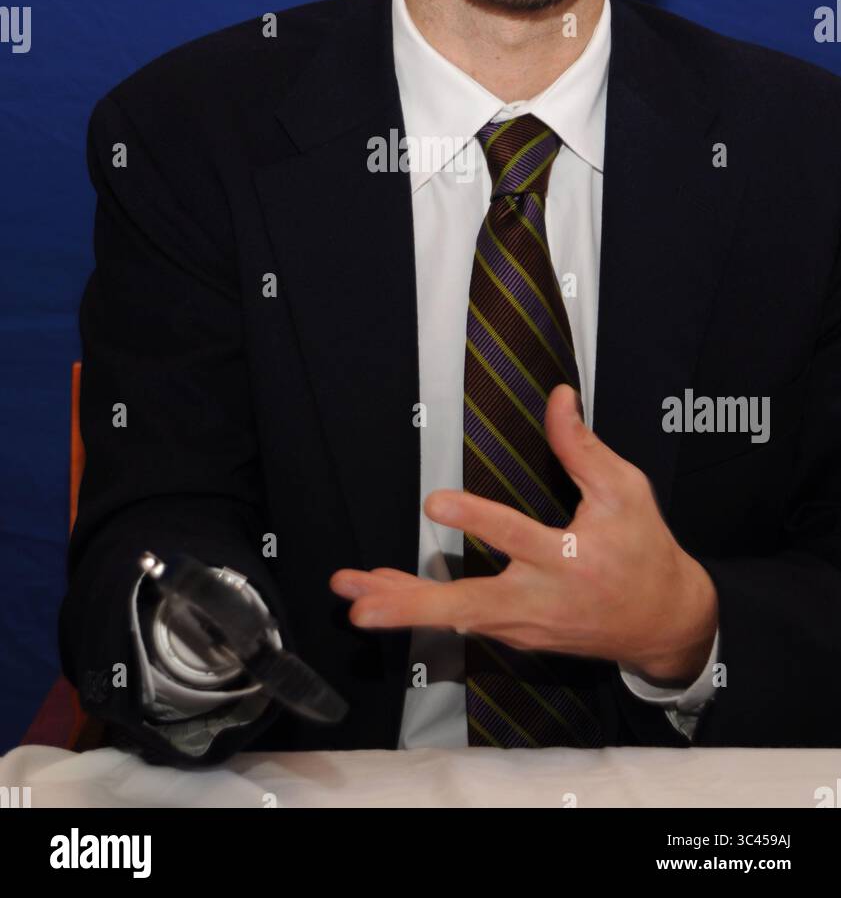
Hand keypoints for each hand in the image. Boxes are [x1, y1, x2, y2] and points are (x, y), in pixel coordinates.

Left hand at [330, 385, 718, 686]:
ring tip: (353, 590)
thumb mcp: (625, 491)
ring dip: (402, 604)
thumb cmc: (644, 550)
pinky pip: (461, 621)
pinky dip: (421, 608)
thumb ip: (583, 447)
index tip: (435, 502)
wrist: (664, 622)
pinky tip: (383, 593)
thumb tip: (557, 396)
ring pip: (454, 617)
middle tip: (362, 606)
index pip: (517, 537)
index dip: (476, 519)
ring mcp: (524, 624)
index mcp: (569, 560)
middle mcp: (540, 599)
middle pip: (468, 606)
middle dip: (412, 606)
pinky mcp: (515, 633)